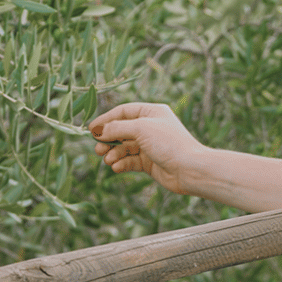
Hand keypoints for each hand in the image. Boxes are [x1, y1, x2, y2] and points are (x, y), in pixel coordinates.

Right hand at [87, 102, 210, 194]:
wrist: (190, 169)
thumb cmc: (169, 143)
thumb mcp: (141, 129)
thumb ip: (117, 128)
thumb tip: (99, 130)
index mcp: (152, 112)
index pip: (123, 112)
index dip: (106, 119)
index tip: (91, 130)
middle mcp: (151, 127)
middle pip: (122, 130)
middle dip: (108, 139)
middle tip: (98, 149)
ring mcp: (150, 145)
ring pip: (124, 147)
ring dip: (114, 153)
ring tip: (108, 160)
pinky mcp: (150, 162)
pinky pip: (130, 161)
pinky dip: (122, 163)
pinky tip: (117, 168)